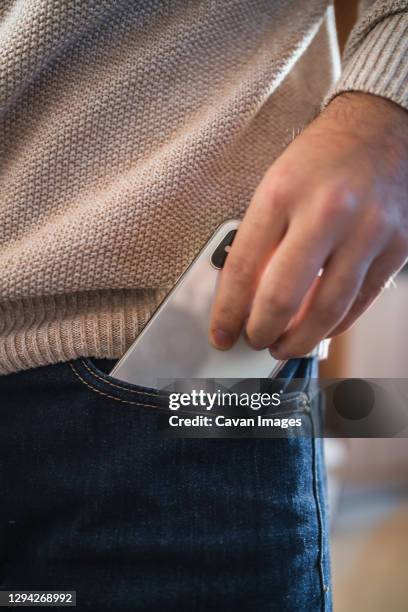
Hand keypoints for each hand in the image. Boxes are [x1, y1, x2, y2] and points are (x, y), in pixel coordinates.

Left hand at [209, 92, 407, 358]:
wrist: (383, 126)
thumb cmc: (322, 158)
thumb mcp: (276, 185)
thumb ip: (261, 240)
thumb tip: (245, 297)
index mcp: (282, 193)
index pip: (242, 269)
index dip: (227, 312)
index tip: (220, 334)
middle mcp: (326, 212)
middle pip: (282, 297)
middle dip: (261, 332)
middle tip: (254, 340)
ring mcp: (367, 232)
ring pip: (325, 310)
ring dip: (298, 341)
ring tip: (283, 346)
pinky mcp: (396, 248)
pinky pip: (359, 304)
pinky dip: (333, 326)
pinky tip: (318, 330)